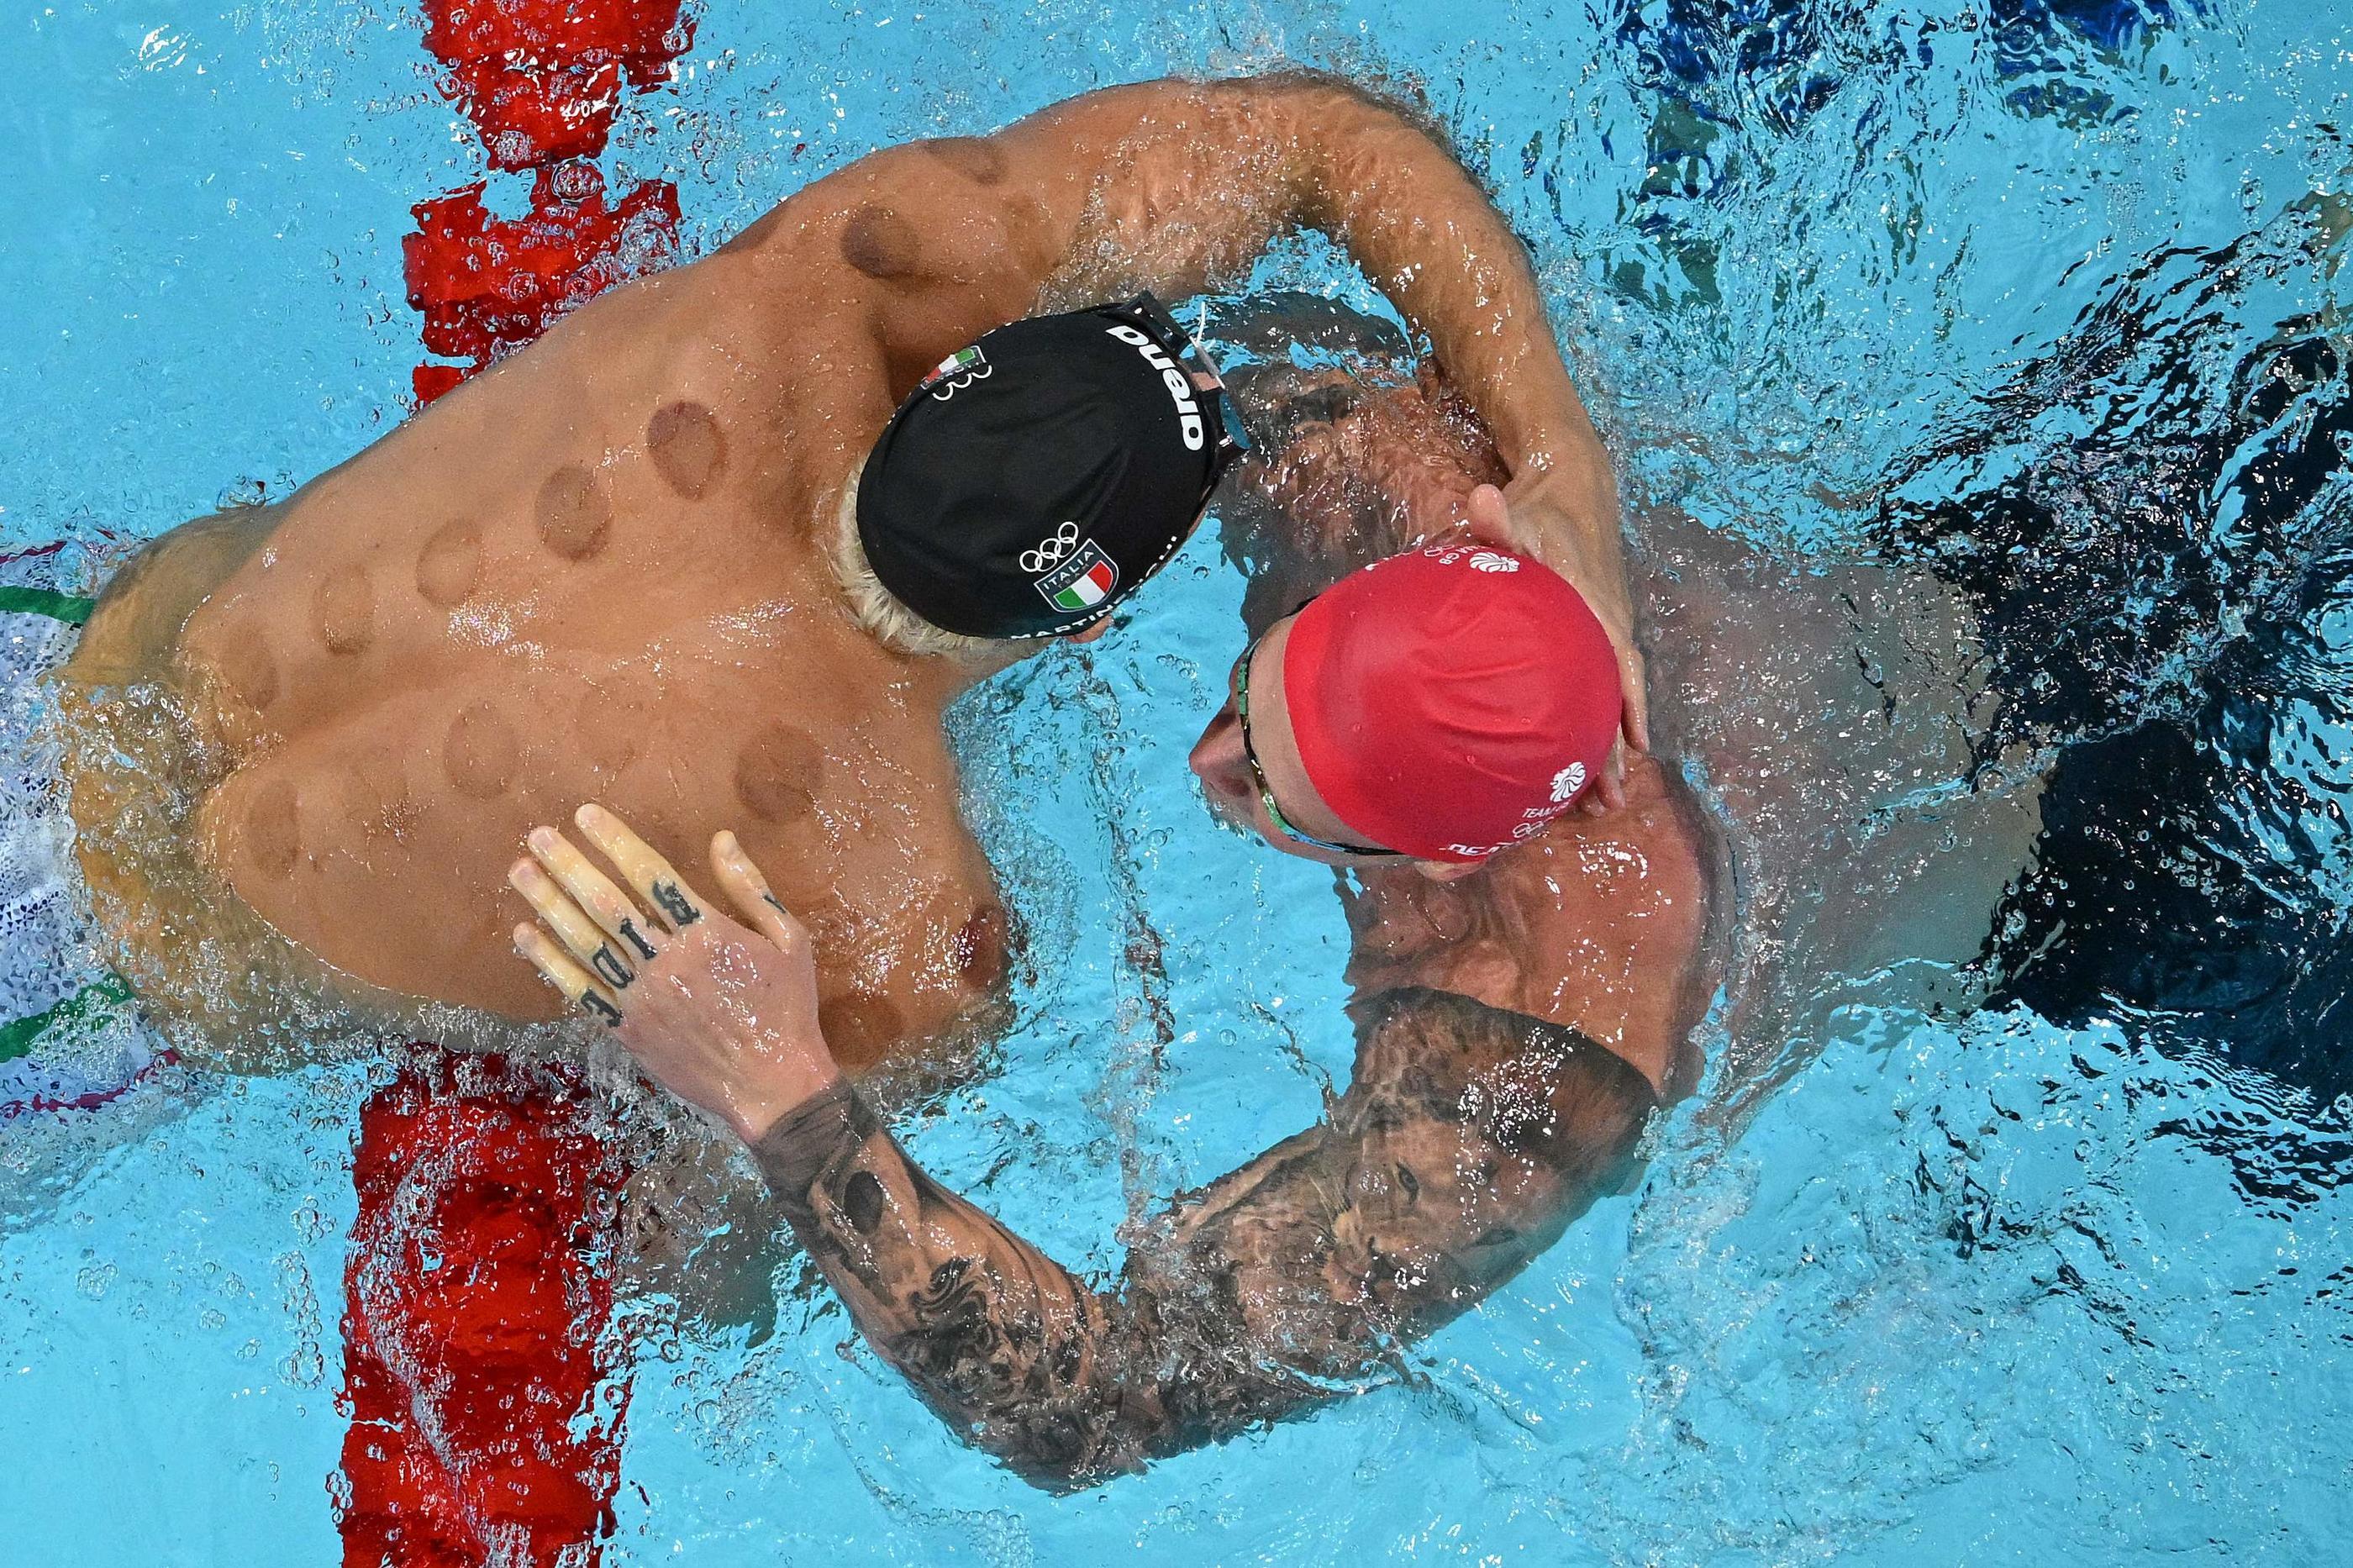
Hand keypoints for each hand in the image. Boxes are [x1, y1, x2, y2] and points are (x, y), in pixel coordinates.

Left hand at [507, 803, 838, 1140]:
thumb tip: (721, 838)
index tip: (586, 816)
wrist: (772, 1083)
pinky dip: (550, 962)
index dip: (615, 842)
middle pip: (607, 903)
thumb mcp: (789, 938)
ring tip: (521, 872)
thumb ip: (751, 887)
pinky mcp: (628, 1029)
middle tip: (538, 836)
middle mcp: (668, 960)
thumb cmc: (786, 1006)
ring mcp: (643, 996)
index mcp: (709, 932)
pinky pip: (581, 990)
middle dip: (569, 865)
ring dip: (549, 904)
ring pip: (586, 942)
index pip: (651, 875)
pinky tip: (525, 936)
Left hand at [1466, 478, 1649, 811]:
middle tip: (1610, 801)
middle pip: (1619, 693)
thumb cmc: (1543, 510)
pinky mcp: (1597, 636)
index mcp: (1594, 602)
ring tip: (1602, 803)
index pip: (1615, 660)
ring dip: (1611, 748)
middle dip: (1616, 748)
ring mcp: (1607, 631)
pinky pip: (1604, 688)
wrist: (1575, 488)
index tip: (1629, 748)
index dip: (1624, 704)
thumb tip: (1482, 500)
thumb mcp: (1520, 512)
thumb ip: (1499, 519)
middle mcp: (1610, 622)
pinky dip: (1601, 725)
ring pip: (1614, 697)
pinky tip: (1585, 764)